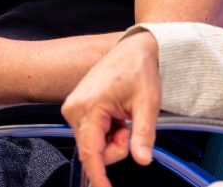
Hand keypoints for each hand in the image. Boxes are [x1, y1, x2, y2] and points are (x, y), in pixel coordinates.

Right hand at [62, 30, 161, 186]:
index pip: (91, 152)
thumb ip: (143, 135)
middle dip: (115, 147)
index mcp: (89, 106)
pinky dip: (107, 132)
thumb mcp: (148, 103)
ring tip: (123, 118)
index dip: (98, 176)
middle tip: (129, 127)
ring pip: (92, 144)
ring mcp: (74, 107)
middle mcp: (75, 108)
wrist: (133, 48)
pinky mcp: (77, 107)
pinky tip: (115, 116)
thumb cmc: (139, 69)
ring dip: (112, 139)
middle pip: (93, 150)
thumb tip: (142, 159)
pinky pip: (91, 133)